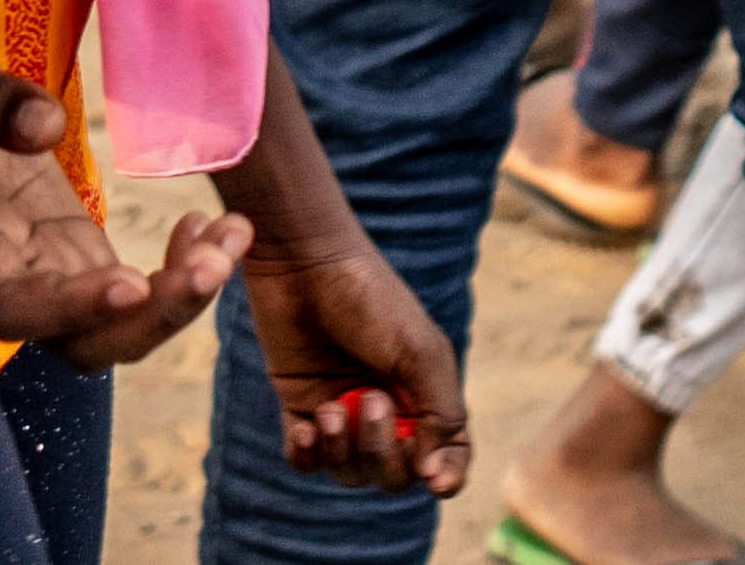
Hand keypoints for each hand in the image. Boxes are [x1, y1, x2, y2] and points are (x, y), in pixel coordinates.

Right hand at [0, 68, 246, 367]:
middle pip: (87, 344)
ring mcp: (55, 279)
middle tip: (212, 266)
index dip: (72, 310)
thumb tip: (44, 127)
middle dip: (156, 317)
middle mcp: (14, 283)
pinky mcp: (83, 262)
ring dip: (185, 295)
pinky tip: (213, 224)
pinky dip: (185, 266)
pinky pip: (143, 290)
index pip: (16, 309)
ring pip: (125, 327)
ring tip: (231, 234)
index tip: (130, 282)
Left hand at [240, 231, 467, 494]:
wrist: (303, 261)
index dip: (445, 475)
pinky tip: (305, 427)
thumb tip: (436, 481)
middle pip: (394, 474)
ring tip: (329, 410)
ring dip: (342, 452)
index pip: (445, 457)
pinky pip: (306, 460)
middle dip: (383, 454)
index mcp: (424, 396)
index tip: (434, 480)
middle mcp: (386, 411)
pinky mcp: (299, 405)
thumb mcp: (420, 353)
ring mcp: (341, 411)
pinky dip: (307, 455)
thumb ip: (440, 417)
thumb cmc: (370, 299)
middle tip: (370, 401)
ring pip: (350, 471)